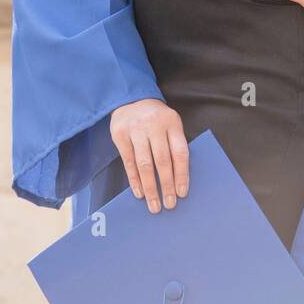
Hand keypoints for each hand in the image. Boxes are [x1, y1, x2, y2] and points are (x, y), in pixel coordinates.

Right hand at [109, 98, 188, 213]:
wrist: (131, 99)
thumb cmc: (157, 119)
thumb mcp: (171, 124)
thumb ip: (174, 145)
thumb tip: (179, 179)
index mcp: (172, 123)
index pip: (179, 152)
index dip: (182, 174)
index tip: (182, 193)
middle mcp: (154, 125)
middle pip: (162, 160)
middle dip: (166, 185)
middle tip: (169, 204)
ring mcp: (136, 129)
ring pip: (144, 164)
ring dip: (150, 187)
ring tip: (154, 204)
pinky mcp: (120, 135)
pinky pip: (128, 162)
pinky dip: (134, 180)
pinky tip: (139, 192)